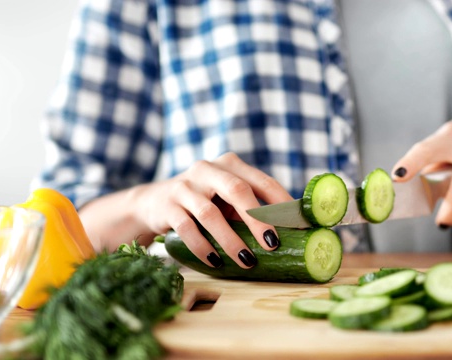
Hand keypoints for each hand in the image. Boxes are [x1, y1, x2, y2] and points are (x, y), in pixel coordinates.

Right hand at [129, 152, 292, 268]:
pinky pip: (187, 228)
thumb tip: (293, 232)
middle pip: (238, 191)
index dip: (283, 205)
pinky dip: (202, 247)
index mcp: (230, 165)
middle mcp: (208, 169)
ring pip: (210, 213)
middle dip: (258, 219)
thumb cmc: (203, 202)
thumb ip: (252, 208)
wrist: (153, 203)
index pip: (263, 182)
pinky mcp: (167, 206)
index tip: (299, 228)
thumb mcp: (227, 199)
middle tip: (273, 244)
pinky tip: (214, 262)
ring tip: (246, 261)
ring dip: (230, 240)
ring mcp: (185, 186)